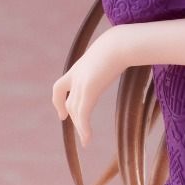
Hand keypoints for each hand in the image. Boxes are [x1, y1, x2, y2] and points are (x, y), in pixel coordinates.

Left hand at [51, 27, 127, 146]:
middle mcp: (76, 75)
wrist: (121, 43)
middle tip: (79, 131)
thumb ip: (112, 57)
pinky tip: (87, 139)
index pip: (61, 85)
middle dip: (72, 117)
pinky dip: (83, 128)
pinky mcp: (88, 89)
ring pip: (75, 110)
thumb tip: (126, 56)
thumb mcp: (112, 51)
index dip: (59, 100)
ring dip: (80, 127)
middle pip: (69, 101)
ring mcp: (80, 82)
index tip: (62, 113)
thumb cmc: (123, 44)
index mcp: (79, 67)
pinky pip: (82, 113)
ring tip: (86, 141)